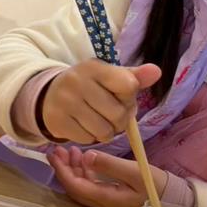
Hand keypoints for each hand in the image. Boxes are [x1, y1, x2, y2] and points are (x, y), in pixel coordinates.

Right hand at [40, 60, 160, 142]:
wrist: (50, 95)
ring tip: (99, 122)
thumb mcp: (109, 77)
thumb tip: (156, 72)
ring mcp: (65, 102)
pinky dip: (90, 137)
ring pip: (104, 131)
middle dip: (120, 120)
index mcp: (93, 67)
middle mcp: (76, 82)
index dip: (129, 97)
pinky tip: (84, 126)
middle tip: (110, 114)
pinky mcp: (57, 121)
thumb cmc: (89, 86)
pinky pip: (88, 139)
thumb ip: (134, 77)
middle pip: (118, 114)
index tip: (119, 96)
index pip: (128, 85)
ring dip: (107, 132)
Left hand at [48, 145, 168, 206]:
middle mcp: (102, 205)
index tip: (53, 154)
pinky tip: (85, 160)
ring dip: (74, 169)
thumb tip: (85, 156)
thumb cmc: (158, 186)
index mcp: (105, 200)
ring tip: (70, 150)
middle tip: (58, 149)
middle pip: (75, 188)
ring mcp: (108, 204)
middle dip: (64, 168)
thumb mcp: (134, 172)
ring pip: (83, 187)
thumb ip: (108, 165)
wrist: (179, 202)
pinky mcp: (114, 200)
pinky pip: (92, 187)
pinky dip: (86, 173)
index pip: (74, 186)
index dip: (61, 170)